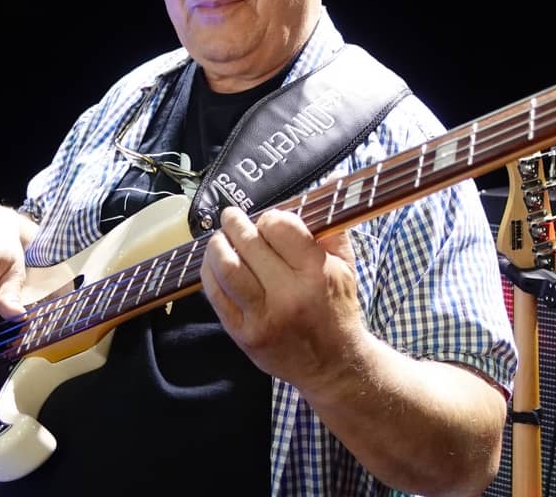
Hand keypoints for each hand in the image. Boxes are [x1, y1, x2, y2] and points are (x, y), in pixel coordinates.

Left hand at [201, 207, 365, 390]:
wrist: (333, 365)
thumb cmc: (337, 310)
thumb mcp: (345, 268)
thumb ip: (330, 231)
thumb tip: (318, 190)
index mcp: (316, 274)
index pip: (280, 227)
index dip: (270, 218)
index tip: (268, 221)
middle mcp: (289, 296)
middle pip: (249, 244)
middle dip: (236, 223)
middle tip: (231, 216)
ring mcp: (263, 318)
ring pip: (227, 268)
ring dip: (217, 245)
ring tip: (218, 238)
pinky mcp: (244, 335)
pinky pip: (217, 296)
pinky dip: (210, 274)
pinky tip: (213, 263)